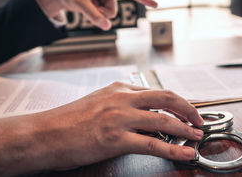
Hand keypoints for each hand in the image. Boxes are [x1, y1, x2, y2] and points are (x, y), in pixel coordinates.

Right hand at [0, 82, 203, 174]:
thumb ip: (122, 104)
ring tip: (197, 136)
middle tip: (199, 119)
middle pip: (167, 98)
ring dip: (185, 129)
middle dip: (188, 109)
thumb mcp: (98, 102)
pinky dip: (173, 149)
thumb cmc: (68, 121)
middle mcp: (122, 99)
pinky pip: (153, 143)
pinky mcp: (116, 139)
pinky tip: (184, 153)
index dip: (176, 101)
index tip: (187, 110)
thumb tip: (144, 113)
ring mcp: (120, 118)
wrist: (43, 133)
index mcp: (119, 89)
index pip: (156, 91)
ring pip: (164, 120)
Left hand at [34, 0, 156, 30]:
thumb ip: (93, 15)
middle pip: (112, 12)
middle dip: (100, 13)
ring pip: (107, 16)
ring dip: (96, 14)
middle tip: (86, 5)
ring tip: (84, 4)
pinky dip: (93, 15)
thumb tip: (107, 27)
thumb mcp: (79, 3)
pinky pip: (102, 17)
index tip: (156, 4)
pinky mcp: (101, 5)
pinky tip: (85, 6)